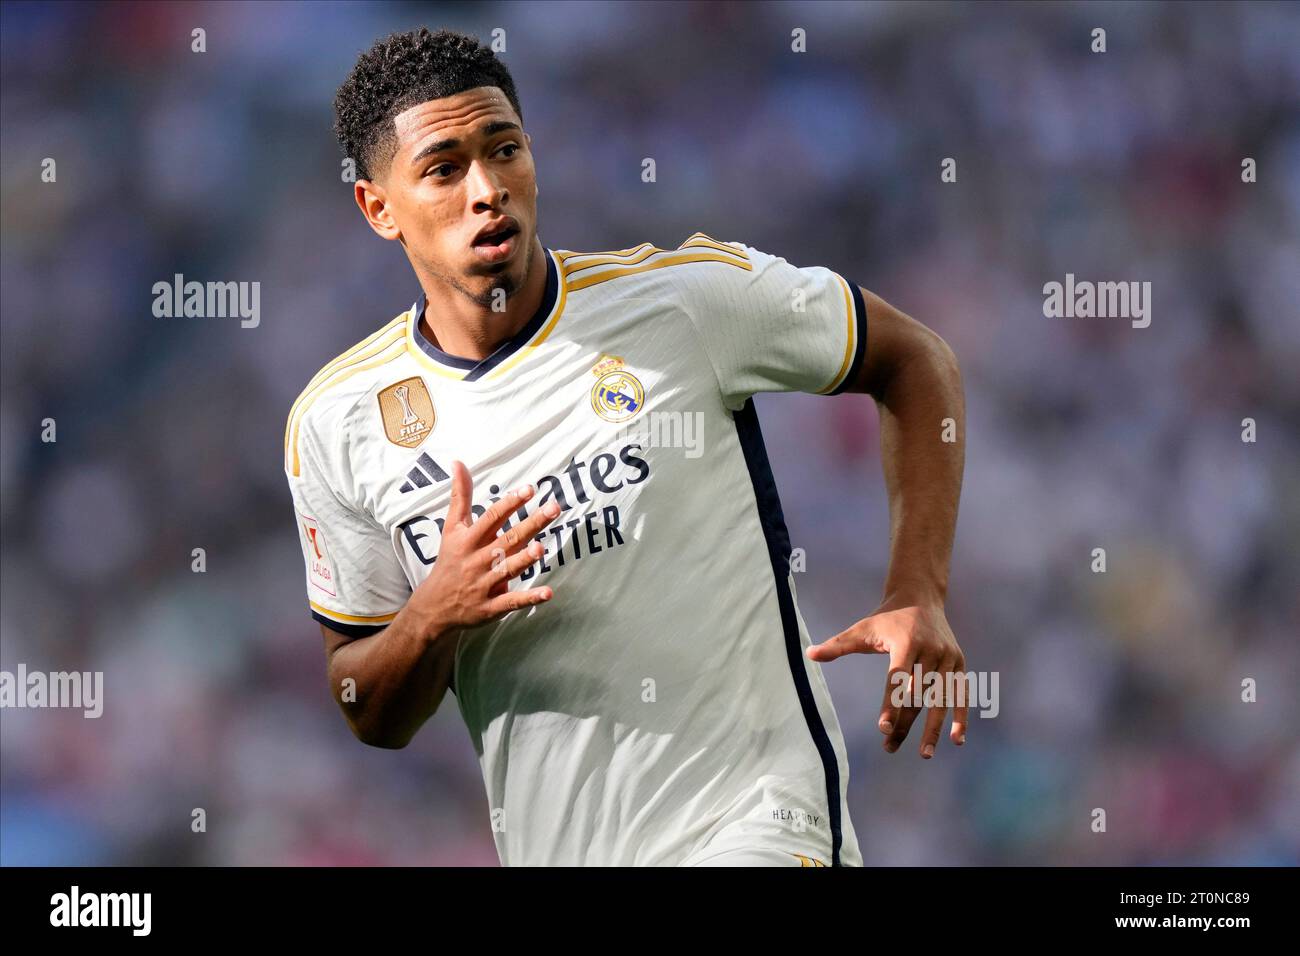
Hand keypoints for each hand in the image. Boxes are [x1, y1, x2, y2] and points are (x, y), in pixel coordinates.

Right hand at [410, 460, 561, 637]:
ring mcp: (484, 584)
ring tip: (541, 548)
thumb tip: (458, 463)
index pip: (492, 517)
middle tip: (553, 508)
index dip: (510, 503)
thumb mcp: (451, 528)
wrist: (433, 605)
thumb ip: (460, 496)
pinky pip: (511, 602)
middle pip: (507, 539)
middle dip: (530, 524)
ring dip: (524, 559)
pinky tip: (548, 593)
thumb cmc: (449, 561)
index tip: (529, 489)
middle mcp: (477, 560)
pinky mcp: (490, 607)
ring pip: (507, 569)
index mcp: (469, 540)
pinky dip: (529, 598)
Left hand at [806, 601, 965, 757]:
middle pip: (917, 694)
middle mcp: (931, 649)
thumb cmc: (885, 619)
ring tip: (923, 753)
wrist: (919, 597)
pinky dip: (961, 716)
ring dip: (933, 727)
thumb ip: (837, 645)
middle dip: (905, 723)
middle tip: (890, 747)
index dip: (891, 704)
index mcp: (906, 642)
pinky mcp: (959, 662)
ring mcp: (948, 657)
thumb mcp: (861, 629)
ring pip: (940, 698)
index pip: (897, 679)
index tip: (884, 728)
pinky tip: (956, 740)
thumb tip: (808, 653)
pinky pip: (961, 693)